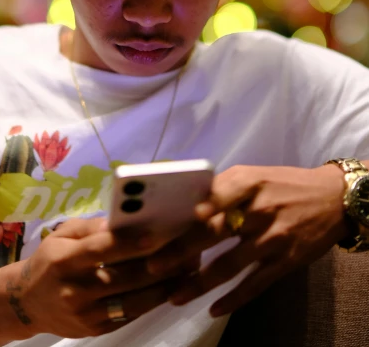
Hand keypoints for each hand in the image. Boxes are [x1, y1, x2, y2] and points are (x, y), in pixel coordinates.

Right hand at [2, 216, 197, 337]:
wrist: (26, 303)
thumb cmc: (49, 260)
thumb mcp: (62, 235)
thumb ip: (92, 229)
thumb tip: (124, 221)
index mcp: (65, 260)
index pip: (101, 250)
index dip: (130, 243)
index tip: (158, 233)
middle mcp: (76, 289)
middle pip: (125, 277)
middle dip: (160, 264)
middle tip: (189, 249)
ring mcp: (86, 314)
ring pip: (133, 301)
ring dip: (165, 286)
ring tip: (189, 269)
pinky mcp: (96, 330)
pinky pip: (130, 316)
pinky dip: (153, 301)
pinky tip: (171, 287)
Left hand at [157, 164, 346, 316]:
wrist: (332, 199)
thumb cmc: (283, 184)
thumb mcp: (253, 175)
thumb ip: (222, 189)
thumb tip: (184, 206)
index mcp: (247, 182)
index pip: (214, 196)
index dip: (190, 210)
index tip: (162, 224)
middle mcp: (258, 209)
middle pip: (213, 232)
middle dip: (180, 251)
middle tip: (153, 265)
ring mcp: (271, 238)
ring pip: (228, 265)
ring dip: (198, 283)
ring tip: (174, 295)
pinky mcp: (284, 262)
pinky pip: (254, 285)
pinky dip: (232, 299)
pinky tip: (212, 309)